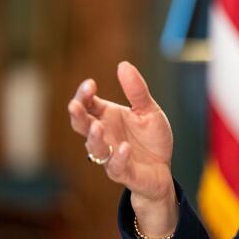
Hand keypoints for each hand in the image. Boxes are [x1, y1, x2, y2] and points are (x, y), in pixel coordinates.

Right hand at [67, 61, 174, 211]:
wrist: (163, 168)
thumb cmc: (151, 139)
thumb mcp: (149, 111)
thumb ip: (137, 91)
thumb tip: (123, 65)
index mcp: (106, 117)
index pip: (87, 104)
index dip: (84, 95)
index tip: (90, 84)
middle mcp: (104, 136)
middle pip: (82, 125)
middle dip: (77, 115)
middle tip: (75, 105)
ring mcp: (111, 155)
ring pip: (95, 148)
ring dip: (94, 137)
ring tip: (98, 126)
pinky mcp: (124, 172)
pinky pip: (116, 167)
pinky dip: (118, 157)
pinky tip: (123, 147)